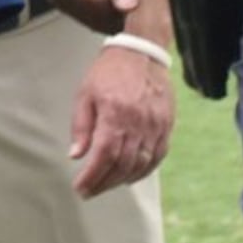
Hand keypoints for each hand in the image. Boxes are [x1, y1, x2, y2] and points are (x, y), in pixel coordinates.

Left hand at [69, 42, 174, 196]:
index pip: (103, 156)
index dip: (92, 177)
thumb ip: (81, 126)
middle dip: (104, 183)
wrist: (141, 51)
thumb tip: (76, 154)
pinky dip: (144, 171)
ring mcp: (155, 126)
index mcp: (115, 114)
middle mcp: (138, 123)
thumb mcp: (86, 93)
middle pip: (122, 165)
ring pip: (141, 164)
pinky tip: (130, 176)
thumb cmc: (110, 71)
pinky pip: (157, 156)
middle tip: (90, 191)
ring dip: (122, 180)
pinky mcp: (167, 126)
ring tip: (106, 184)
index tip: (81, 188)